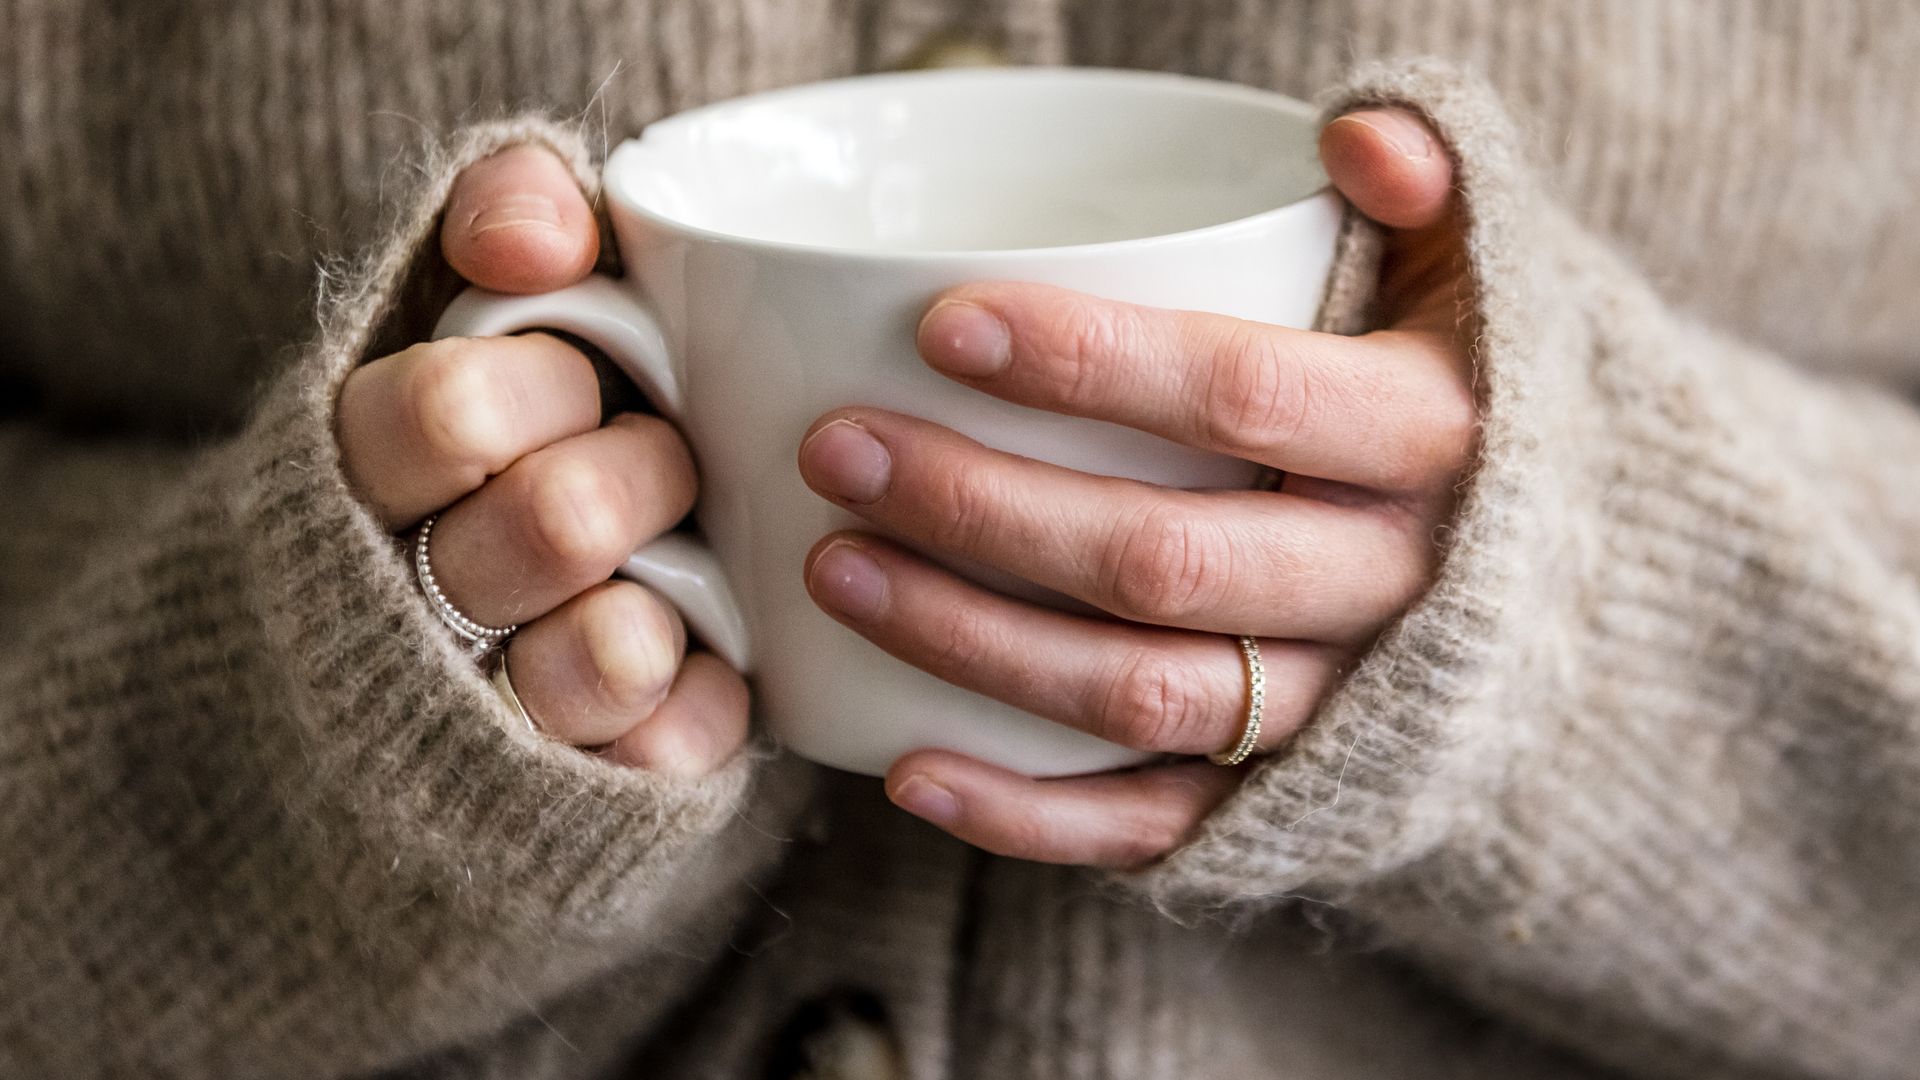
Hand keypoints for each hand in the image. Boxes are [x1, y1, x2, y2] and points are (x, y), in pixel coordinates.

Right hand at [334, 146, 746, 775]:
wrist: (482, 611)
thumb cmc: (516, 414)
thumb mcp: (491, 290)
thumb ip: (510, 216)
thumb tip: (538, 235)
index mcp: (368, 461)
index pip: (444, 410)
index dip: (543, 386)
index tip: (583, 379)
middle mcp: (411, 593)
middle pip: (552, 522)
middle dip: (641, 473)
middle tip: (665, 462)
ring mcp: (493, 706)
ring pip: (606, 652)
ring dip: (665, 589)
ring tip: (673, 564)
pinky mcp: (585, 790)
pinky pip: (672, 746)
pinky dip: (705, 695)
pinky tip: (699, 655)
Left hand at [798, 108, 1470, 865]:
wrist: (1590, 588)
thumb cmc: (1478, 398)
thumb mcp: (1488, 278)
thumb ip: (1433, 185)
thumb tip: (1351, 137)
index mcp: (1432, 439)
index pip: (1244, 399)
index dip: (1089, 364)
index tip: (943, 326)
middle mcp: (1389, 585)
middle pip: (1161, 560)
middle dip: (982, 508)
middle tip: (843, 450)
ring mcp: (1342, 706)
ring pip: (1141, 695)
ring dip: (972, 644)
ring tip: (837, 570)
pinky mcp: (1297, 796)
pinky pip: (1159, 826)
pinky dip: (1030, 816)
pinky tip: (909, 769)